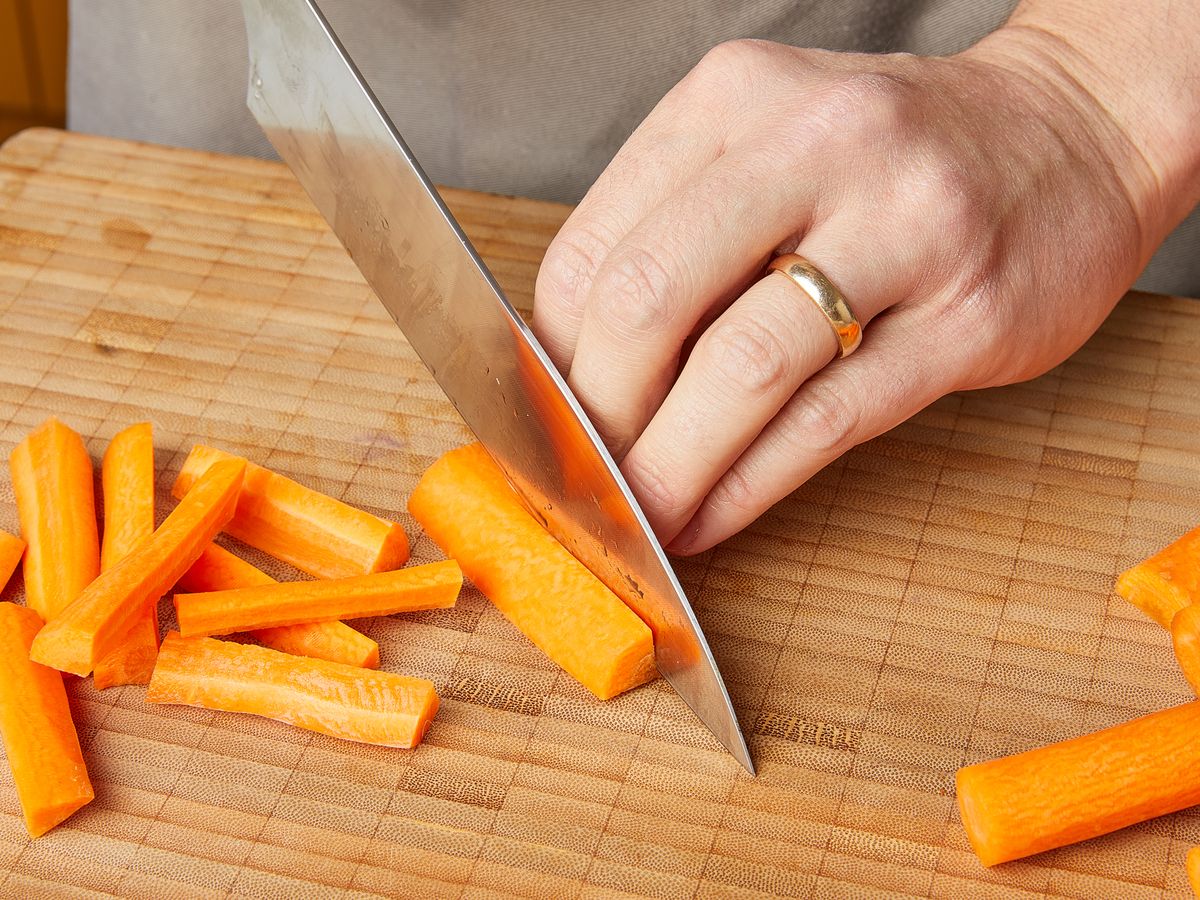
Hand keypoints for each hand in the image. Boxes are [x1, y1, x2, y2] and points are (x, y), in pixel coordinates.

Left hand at [532, 26, 1187, 554]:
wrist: (1073, 132)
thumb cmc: (893, 157)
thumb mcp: (767, 142)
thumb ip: (673, 231)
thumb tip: (575, 367)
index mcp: (735, 98)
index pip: (594, 248)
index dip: (552, 358)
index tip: (549, 418)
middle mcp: (815, 143)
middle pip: (650, 302)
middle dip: (599, 417)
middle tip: (591, 475)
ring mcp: (905, 226)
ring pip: (741, 369)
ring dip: (670, 466)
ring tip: (644, 516)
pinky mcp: (968, 317)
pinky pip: (828, 420)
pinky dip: (749, 486)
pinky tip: (711, 518)